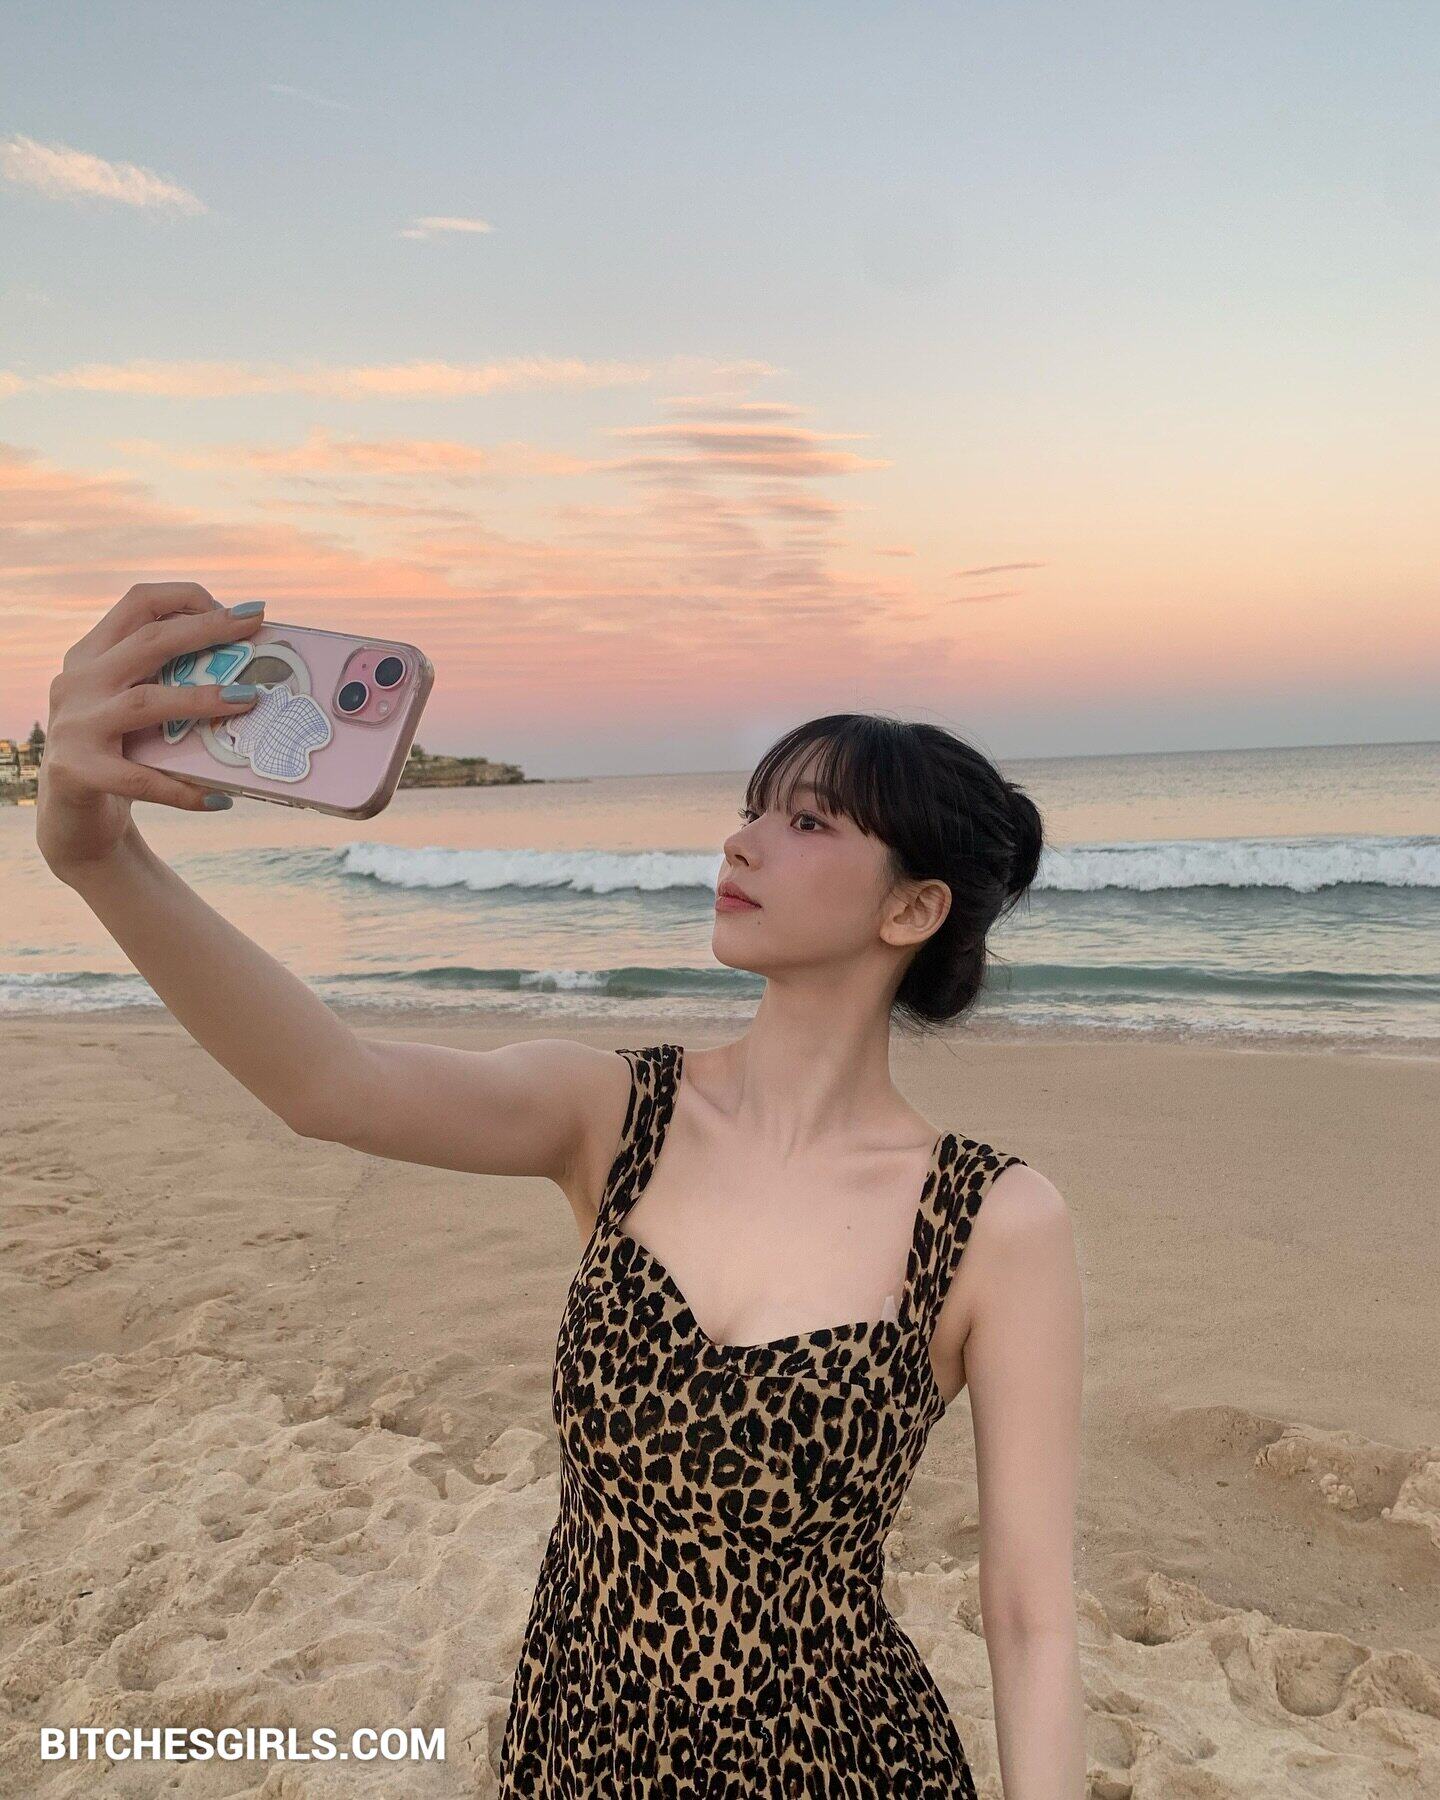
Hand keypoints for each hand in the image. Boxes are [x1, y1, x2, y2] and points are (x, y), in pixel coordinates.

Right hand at [36, 582, 266, 876]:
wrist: (73, 817)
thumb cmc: (121, 753)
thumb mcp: (135, 706)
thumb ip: (169, 682)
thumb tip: (251, 673)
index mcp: (92, 655)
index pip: (138, 603)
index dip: (188, 598)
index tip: (237, 611)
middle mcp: (77, 681)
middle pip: (149, 641)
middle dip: (207, 629)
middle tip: (254, 626)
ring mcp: (73, 725)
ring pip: (145, 702)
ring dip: (203, 699)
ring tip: (250, 700)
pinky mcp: (77, 771)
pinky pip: (139, 779)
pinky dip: (183, 790)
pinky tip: (220, 799)